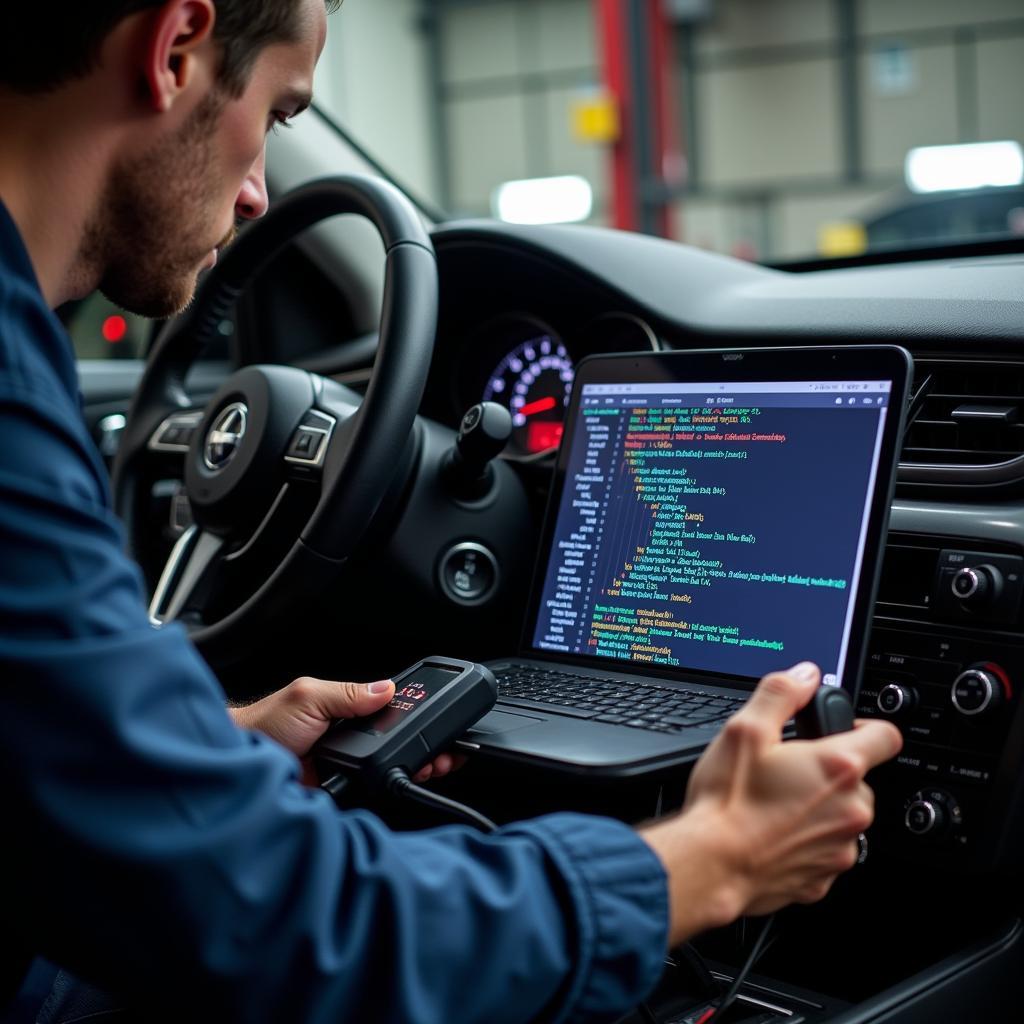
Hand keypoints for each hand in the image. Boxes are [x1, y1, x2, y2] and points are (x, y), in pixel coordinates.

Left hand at [229, 677, 463, 786]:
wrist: (236, 770)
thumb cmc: (262, 727)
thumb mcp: (307, 697)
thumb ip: (345, 693)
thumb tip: (386, 687)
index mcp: (345, 708)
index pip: (392, 709)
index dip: (418, 716)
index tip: (442, 724)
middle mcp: (350, 736)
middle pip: (399, 740)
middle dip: (427, 746)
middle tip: (446, 753)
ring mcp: (348, 765)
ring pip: (392, 767)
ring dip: (415, 767)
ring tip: (433, 766)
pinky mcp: (342, 791)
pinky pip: (373, 790)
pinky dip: (390, 789)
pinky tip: (403, 784)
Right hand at [641, 663, 901, 945]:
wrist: (711, 865)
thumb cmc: (727, 801)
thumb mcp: (745, 729)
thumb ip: (781, 694)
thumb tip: (805, 675)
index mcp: (838, 768)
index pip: (886, 736)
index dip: (865, 726)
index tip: (842, 729)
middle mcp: (851, 810)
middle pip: (857, 779)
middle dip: (828, 771)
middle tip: (786, 769)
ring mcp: (840, 848)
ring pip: (841, 816)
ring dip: (818, 807)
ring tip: (773, 803)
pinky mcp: (823, 879)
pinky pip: (824, 850)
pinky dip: (804, 840)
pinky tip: (770, 831)